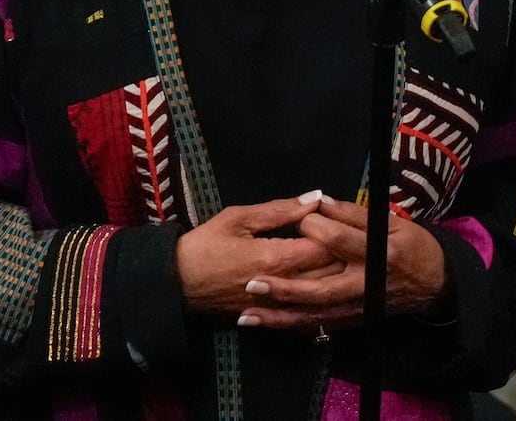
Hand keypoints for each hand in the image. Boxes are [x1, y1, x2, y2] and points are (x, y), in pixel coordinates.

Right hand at [176, 193, 337, 316]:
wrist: (176, 284)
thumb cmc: (205, 245)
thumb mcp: (238, 218)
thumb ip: (280, 209)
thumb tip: (315, 197)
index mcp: (274, 258)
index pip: (324, 246)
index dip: (334, 230)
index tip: (333, 218)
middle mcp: (281, 286)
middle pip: (329, 274)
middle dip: (340, 254)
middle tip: (340, 236)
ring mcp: (277, 307)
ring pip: (320, 295)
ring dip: (332, 276)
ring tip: (334, 257)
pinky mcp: (271, 319)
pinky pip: (305, 310)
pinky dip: (317, 297)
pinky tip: (319, 283)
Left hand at [236, 196, 449, 333]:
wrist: (434, 285)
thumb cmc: (411, 246)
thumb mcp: (389, 223)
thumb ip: (352, 214)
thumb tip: (317, 200)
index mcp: (375, 255)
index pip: (337, 241)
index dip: (314, 226)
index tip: (298, 215)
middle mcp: (363, 286)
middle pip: (319, 290)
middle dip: (283, 289)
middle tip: (251, 282)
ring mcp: (357, 309)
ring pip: (314, 316)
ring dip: (279, 317)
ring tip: (246, 313)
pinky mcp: (353, 322)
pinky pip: (319, 327)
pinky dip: (292, 328)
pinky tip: (266, 325)